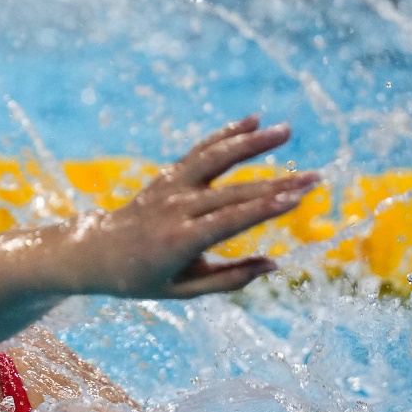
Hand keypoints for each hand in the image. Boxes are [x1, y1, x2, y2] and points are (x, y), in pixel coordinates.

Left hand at [64, 116, 319, 297]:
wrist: (95, 252)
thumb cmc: (140, 278)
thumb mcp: (181, 291)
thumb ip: (227, 280)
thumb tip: (273, 265)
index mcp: (179, 240)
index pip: (229, 221)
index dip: (264, 209)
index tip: (297, 198)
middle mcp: (175, 208)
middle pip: (233, 192)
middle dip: (277, 184)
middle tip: (316, 177)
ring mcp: (170, 188)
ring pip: (215, 160)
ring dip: (251, 143)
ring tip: (285, 130)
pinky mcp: (168, 177)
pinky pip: (200, 153)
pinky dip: (225, 135)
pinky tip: (253, 120)